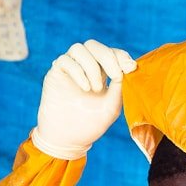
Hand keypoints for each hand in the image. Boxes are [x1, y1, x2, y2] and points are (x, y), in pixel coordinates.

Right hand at [31, 40, 136, 159]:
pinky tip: (85, 89)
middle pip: (93, 45)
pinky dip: (78, 72)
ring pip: (78, 49)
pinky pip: (64, 60)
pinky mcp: (55, 74)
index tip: (130, 67)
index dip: (121, 55)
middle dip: (107, 56)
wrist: (68, 140)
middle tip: (114, 76)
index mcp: (101, 72)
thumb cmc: (92, 123)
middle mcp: (84, 67)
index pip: (110, 52)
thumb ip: (119, 85)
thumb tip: (128, 66)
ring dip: (92, 66)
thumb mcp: (112, 104)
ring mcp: (69, 69)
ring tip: (96, 89)